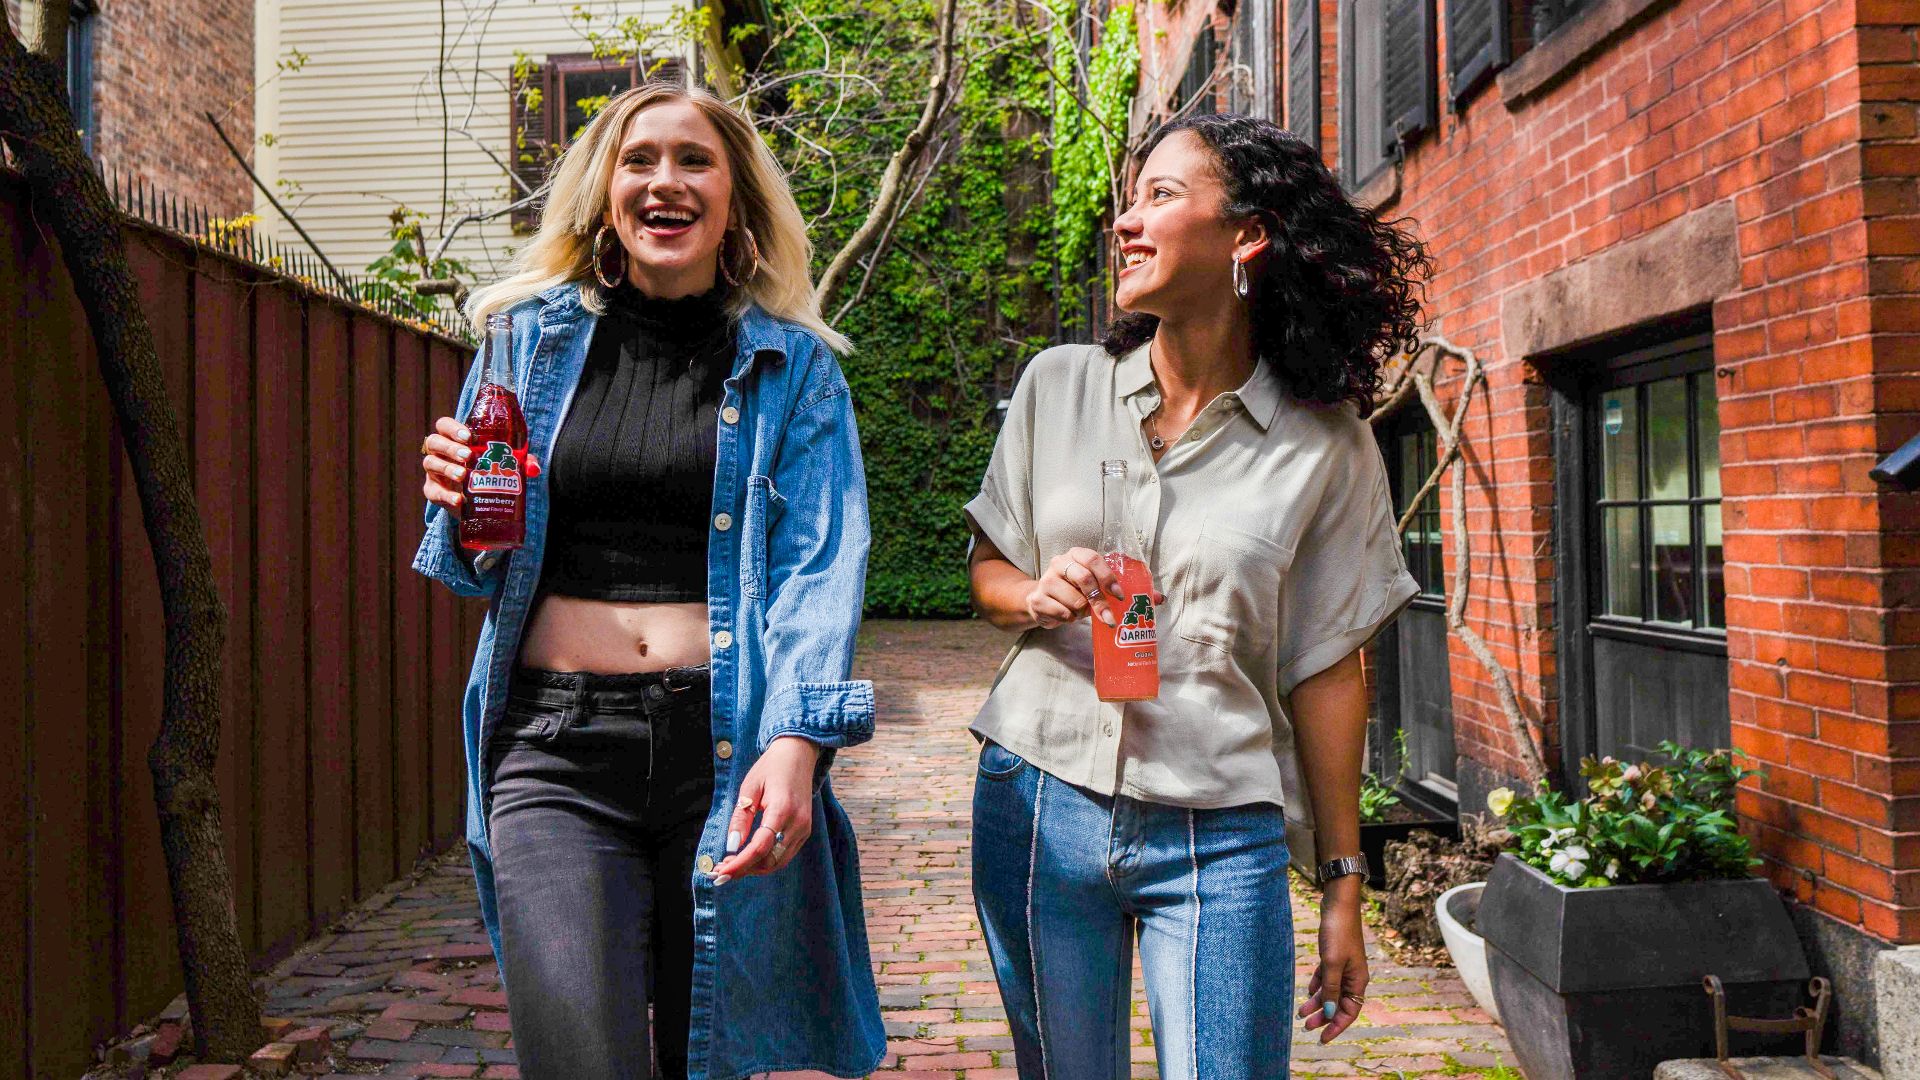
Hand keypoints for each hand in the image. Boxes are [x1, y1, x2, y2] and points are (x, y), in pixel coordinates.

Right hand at [421, 416, 538, 514]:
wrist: (477, 502)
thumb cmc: (490, 473)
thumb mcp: (506, 465)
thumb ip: (520, 462)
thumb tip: (533, 468)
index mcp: (455, 440)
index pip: (444, 426)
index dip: (452, 428)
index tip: (468, 436)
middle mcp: (440, 453)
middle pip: (434, 442)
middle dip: (450, 447)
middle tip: (468, 455)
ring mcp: (434, 472)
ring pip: (430, 463)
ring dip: (447, 468)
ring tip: (463, 475)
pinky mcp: (433, 492)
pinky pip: (433, 492)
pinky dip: (446, 496)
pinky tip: (458, 500)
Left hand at [712, 736, 820, 883]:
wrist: (798, 756)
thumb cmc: (771, 768)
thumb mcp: (749, 788)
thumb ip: (741, 818)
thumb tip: (731, 846)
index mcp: (782, 809)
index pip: (759, 847)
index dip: (739, 864)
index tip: (719, 873)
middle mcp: (798, 823)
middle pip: (769, 860)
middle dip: (744, 870)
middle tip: (720, 870)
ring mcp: (804, 829)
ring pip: (778, 862)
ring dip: (754, 869)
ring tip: (731, 866)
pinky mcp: (805, 832)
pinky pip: (784, 855)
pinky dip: (765, 861)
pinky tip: (748, 858)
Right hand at [1024, 548, 1161, 629]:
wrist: (1040, 601)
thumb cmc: (1075, 591)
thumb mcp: (1097, 586)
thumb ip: (1125, 590)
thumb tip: (1159, 599)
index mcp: (1076, 554)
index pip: (1093, 559)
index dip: (1108, 577)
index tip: (1119, 595)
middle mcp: (1059, 563)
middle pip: (1084, 579)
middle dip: (1099, 602)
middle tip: (1110, 619)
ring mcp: (1046, 580)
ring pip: (1074, 601)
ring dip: (1082, 612)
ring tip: (1081, 611)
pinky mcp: (1038, 599)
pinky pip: (1062, 613)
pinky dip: (1069, 619)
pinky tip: (1067, 615)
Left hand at [1297, 879, 1368, 1041]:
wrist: (1338, 904)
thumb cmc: (1338, 932)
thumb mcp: (1332, 963)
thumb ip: (1330, 988)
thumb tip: (1327, 1012)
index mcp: (1358, 981)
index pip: (1349, 1012)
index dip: (1336, 1027)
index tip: (1322, 1039)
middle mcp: (1353, 976)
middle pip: (1338, 1004)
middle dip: (1322, 1017)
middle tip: (1305, 1027)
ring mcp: (1344, 966)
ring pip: (1330, 991)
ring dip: (1316, 1002)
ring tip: (1300, 1013)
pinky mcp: (1334, 956)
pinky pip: (1326, 978)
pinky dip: (1317, 986)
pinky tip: (1307, 992)